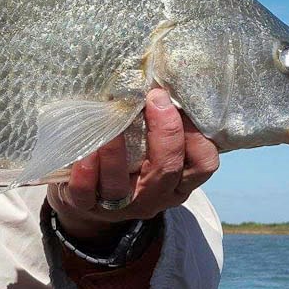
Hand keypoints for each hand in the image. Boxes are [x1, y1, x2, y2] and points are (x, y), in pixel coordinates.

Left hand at [46, 89, 219, 245]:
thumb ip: (162, 125)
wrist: (86, 196)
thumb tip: (165, 82)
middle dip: (164, 131)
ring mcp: (119, 205)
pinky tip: (86, 150)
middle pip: (167, 169)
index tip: (178, 102)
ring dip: (116, 152)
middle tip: (154, 98)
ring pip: (121, 184)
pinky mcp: (86, 205)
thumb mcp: (153, 147)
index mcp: (177, 181)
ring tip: (112, 122)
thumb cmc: (129, 160)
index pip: (203, 164)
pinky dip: (85, 171)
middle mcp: (153, 196)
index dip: (197, 135)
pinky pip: (86, 193)